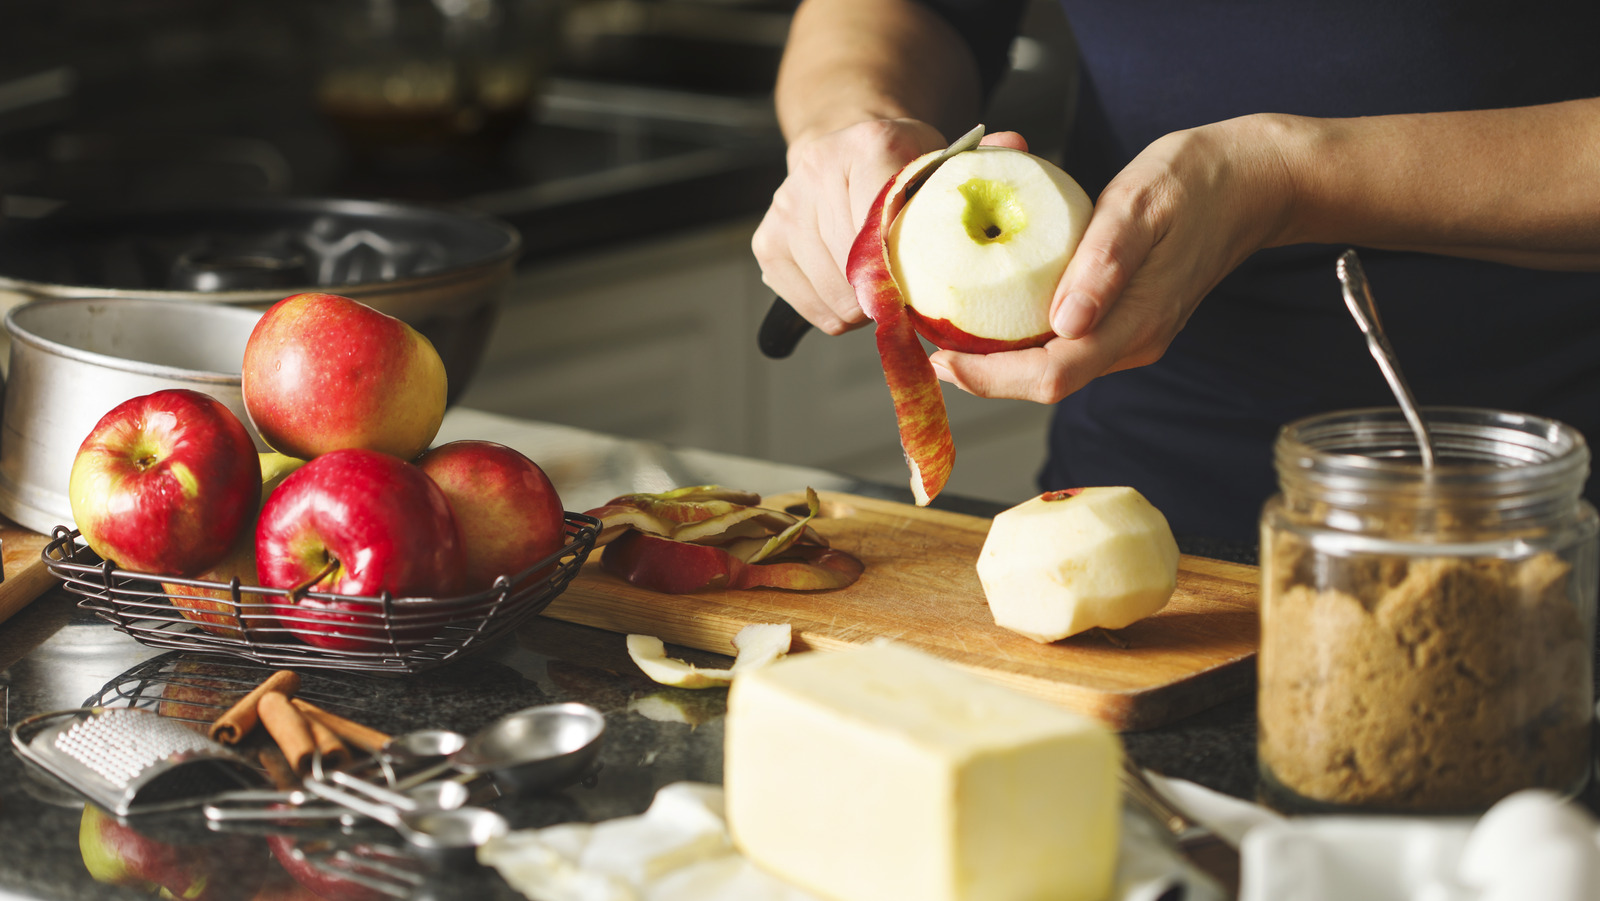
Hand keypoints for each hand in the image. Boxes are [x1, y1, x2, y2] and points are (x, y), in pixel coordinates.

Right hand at [752, 121, 1029, 334]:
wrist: (843, 140)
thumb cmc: (904, 163)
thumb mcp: (945, 156)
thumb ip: (982, 160)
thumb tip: (1017, 147)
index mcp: (867, 147)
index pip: (887, 232)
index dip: (911, 272)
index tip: (931, 287)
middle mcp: (816, 173)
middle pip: (859, 272)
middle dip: (890, 295)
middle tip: (913, 294)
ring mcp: (785, 210)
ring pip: (834, 298)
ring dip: (866, 308)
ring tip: (884, 288)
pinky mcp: (766, 244)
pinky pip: (812, 309)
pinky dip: (838, 312)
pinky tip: (856, 290)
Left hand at [929, 114, 1296, 401]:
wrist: (1256, 181)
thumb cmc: (1199, 180)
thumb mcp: (1142, 205)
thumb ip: (1103, 264)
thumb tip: (1066, 323)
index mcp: (1136, 323)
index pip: (1051, 376)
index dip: (990, 379)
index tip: (940, 361)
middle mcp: (1133, 342)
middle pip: (1045, 382)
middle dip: (982, 374)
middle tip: (927, 345)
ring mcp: (1133, 336)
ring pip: (1054, 367)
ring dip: (999, 358)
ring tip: (948, 330)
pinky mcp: (1128, 320)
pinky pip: (1067, 343)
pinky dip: (1024, 335)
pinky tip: (993, 310)